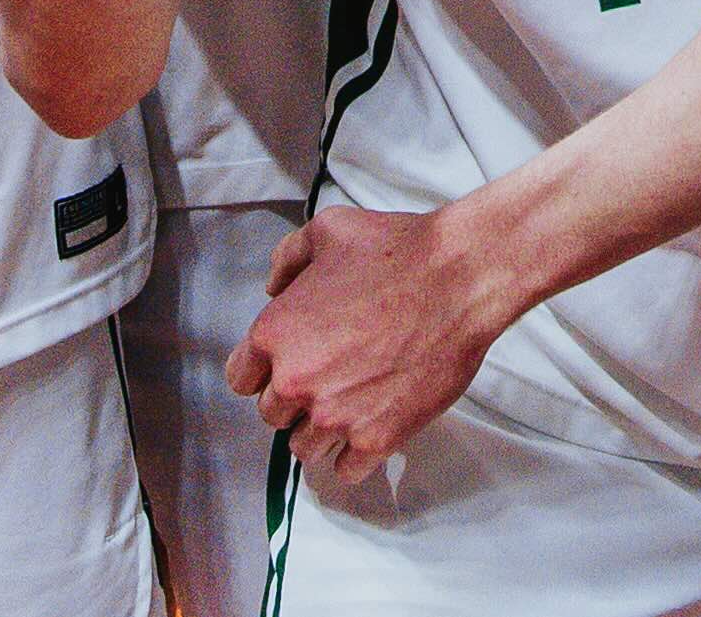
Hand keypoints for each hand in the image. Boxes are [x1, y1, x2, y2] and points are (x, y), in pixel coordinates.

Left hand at [232, 201, 505, 484]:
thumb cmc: (397, 250)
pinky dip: (354, 456)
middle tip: (328, 377)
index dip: (263, 370)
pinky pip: (346, 470)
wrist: (459, 277)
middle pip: (272, 416)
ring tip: (349, 404)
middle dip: (295, 398)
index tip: (286, 365)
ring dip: (321, 431)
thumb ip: (288, 258)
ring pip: (304, 449)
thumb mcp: (328, 230)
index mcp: (274, 334)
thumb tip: (274, 287)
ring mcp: (335, 415)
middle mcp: (296, 381)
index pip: (241, 379)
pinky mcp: (376, 438)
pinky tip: (369, 428)